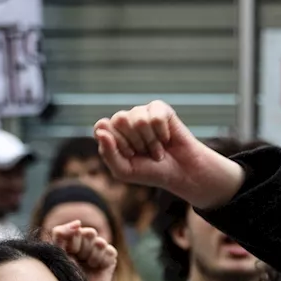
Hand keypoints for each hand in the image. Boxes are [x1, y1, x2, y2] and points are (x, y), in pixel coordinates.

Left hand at [49, 220, 116, 280]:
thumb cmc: (62, 277)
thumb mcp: (57, 253)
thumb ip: (60, 233)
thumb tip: (78, 222)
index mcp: (70, 242)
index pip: (74, 229)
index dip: (72, 240)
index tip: (70, 252)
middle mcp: (84, 246)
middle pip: (88, 233)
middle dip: (82, 247)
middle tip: (79, 259)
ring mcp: (97, 253)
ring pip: (99, 241)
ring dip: (92, 253)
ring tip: (88, 265)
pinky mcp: (109, 261)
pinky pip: (109, 251)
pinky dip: (102, 257)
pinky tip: (96, 265)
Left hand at [93, 101, 244, 210]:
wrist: (181, 172)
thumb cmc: (150, 171)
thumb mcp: (124, 170)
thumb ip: (108, 153)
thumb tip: (99, 131)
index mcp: (111, 133)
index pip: (102, 128)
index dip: (118, 144)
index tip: (130, 155)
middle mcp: (124, 120)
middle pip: (119, 119)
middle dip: (135, 142)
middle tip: (144, 151)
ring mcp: (141, 112)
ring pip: (139, 119)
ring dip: (150, 140)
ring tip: (156, 148)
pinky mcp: (159, 108)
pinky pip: (156, 117)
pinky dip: (162, 133)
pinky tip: (166, 139)